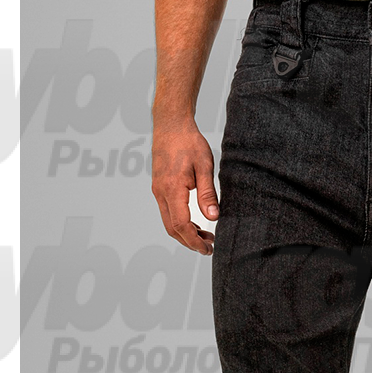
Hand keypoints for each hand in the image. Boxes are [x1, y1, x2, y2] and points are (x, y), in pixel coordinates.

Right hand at [151, 121, 218, 254]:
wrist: (170, 123)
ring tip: (206, 236)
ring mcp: (158, 191)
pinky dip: (181, 223)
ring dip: (186, 233)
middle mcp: (161, 192)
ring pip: (169, 222)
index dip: (194, 241)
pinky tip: (195, 222)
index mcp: (172, 189)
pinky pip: (168, 212)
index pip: (181, 225)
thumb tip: (213, 217)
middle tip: (209, 246)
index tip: (208, 249)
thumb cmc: (188, 141)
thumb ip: (207, 193)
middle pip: (172, 229)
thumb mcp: (204, 166)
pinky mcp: (159, 188)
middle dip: (190, 242)